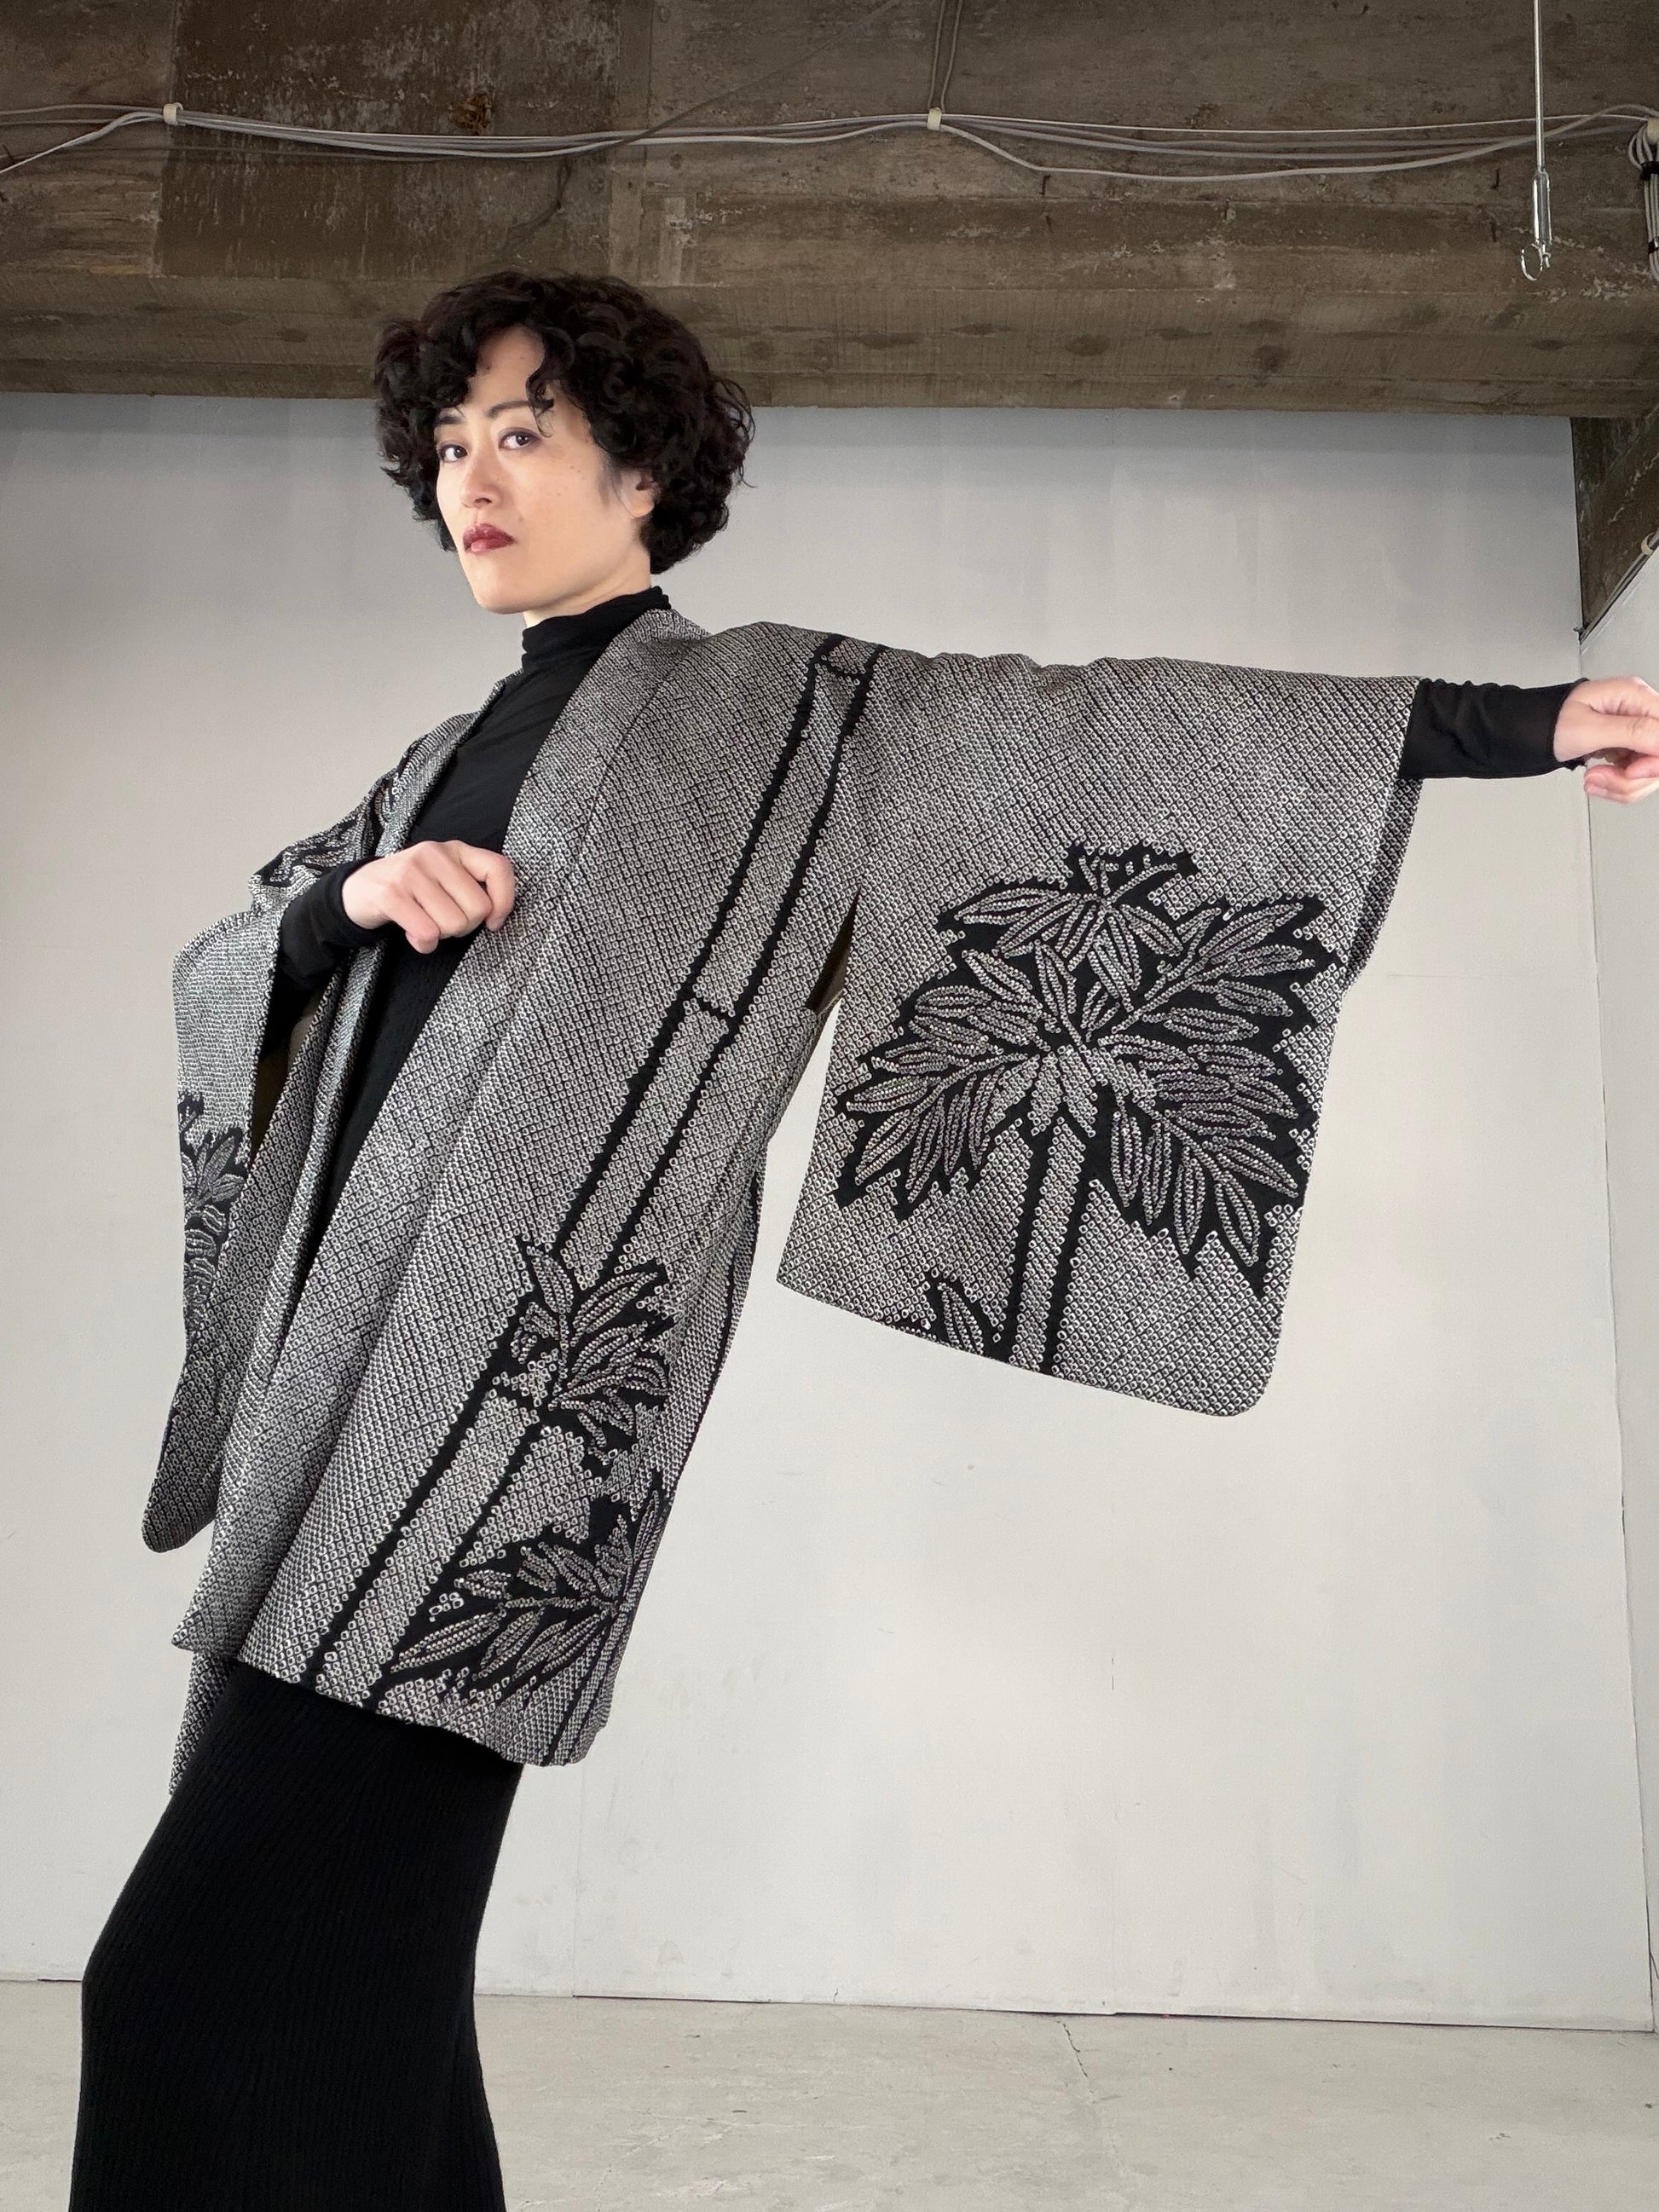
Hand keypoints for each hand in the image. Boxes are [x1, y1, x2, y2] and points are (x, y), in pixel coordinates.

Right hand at [341, 840, 516, 953]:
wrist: (358, 889)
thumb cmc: (411, 889)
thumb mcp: (444, 877)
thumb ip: (471, 887)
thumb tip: (496, 916)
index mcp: (455, 850)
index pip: (498, 869)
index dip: (504, 901)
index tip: (493, 921)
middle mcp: (434, 854)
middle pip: (478, 908)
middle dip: (465, 926)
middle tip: (444, 922)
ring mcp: (411, 872)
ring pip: (454, 924)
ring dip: (442, 935)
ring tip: (425, 924)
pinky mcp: (391, 894)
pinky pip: (427, 933)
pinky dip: (424, 944)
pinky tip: (413, 934)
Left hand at [1553, 675, 1658, 803]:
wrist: (1526, 733)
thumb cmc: (1548, 723)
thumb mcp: (1587, 729)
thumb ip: (1631, 732)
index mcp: (1634, 696)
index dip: (1656, 759)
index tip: (1632, 771)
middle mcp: (1640, 712)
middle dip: (1632, 778)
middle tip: (1601, 776)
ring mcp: (1635, 732)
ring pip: (1649, 773)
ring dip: (1620, 785)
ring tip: (1592, 778)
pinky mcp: (1628, 749)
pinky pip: (1635, 777)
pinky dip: (1615, 785)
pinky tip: (1596, 779)